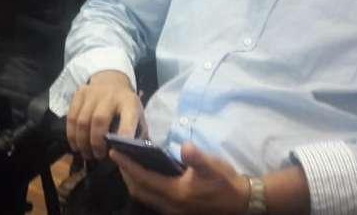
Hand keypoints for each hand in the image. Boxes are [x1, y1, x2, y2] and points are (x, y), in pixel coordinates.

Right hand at [65, 70, 143, 159]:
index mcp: (129, 102)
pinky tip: (76, 145)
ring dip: (82, 141)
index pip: (128, 118)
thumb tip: (131, 155)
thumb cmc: (126, 107)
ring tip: (87, 154)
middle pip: (99, 120)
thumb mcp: (138, 117)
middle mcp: (111, 95)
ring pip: (82, 120)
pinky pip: (72, 117)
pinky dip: (72, 134)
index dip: (123, 134)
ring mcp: (93, 92)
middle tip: (98, 156)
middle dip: (96, 142)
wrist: (112, 82)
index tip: (118, 150)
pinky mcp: (80, 93)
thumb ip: (136, 136)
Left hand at [110, 142, 249, 214]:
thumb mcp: (213, 166)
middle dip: (126, 174)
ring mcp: (173, 210)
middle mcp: (170, 205)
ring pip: (145, 196)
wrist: (241, 201)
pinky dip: (144, 186)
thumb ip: (197, 158)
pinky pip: (153, 198)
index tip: (114, 152)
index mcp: (175, 193)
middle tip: (118, 156)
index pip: (143, 178)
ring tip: (128, 164)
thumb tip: (185, 147)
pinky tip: (146, 175)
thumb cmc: (225, 182)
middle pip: (139, 190)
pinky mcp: (177, 210)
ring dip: (134, 181)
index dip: (127, 166)